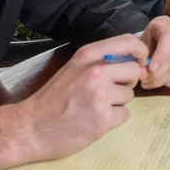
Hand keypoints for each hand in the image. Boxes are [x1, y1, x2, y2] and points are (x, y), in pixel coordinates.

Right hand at [0, 34, 150, 169]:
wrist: (30, 128)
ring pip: (130, 95)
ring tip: (96, 107)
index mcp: (88, 55)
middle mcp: (96, 71)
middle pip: (134, 70)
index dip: (140, 52)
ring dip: (118, 102)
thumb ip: (100, 60)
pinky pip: (125, 115)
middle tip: (110, 90)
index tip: (138, 62)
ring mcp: (100, 95)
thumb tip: (133, 59)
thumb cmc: (54, 97)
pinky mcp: (103, 119)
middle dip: (127, 82)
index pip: (129, 42)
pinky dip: (114, 119)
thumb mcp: (74, 68)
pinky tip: (95, 120)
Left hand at [137, 16, 169, 88]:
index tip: (151, 70)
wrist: (151, 44)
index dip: (161, 56)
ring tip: (150, 84)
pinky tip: (165, 83)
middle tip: (145, 81)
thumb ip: (140, 59)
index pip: (169, 37)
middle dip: (160, 72)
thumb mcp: (138, 47)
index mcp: (164, 23)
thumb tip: (144, 74)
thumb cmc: (143, 44)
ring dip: (164, 79)